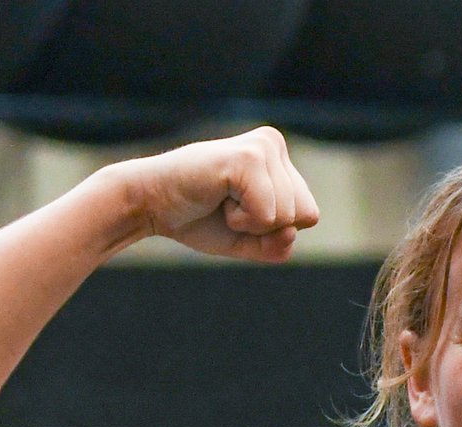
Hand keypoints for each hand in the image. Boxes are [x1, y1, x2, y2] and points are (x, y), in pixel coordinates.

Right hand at [118, 126, 319, 262]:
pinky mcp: (248, 158)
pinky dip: (242, 221)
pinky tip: (218, 197)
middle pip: (305, 215)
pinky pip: (267, 214)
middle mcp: (275, 145)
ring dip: (250, 223)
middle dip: (266, 228)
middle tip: (228, 207)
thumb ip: (278, 245)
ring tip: (221, 200)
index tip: (239, 212)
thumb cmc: (199, 219)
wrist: (153, 206)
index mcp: (280, 160)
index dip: (273, 230)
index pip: (309, 216)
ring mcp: (263, 147)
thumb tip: (292, 229)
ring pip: (287, 216)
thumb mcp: (249, 241)